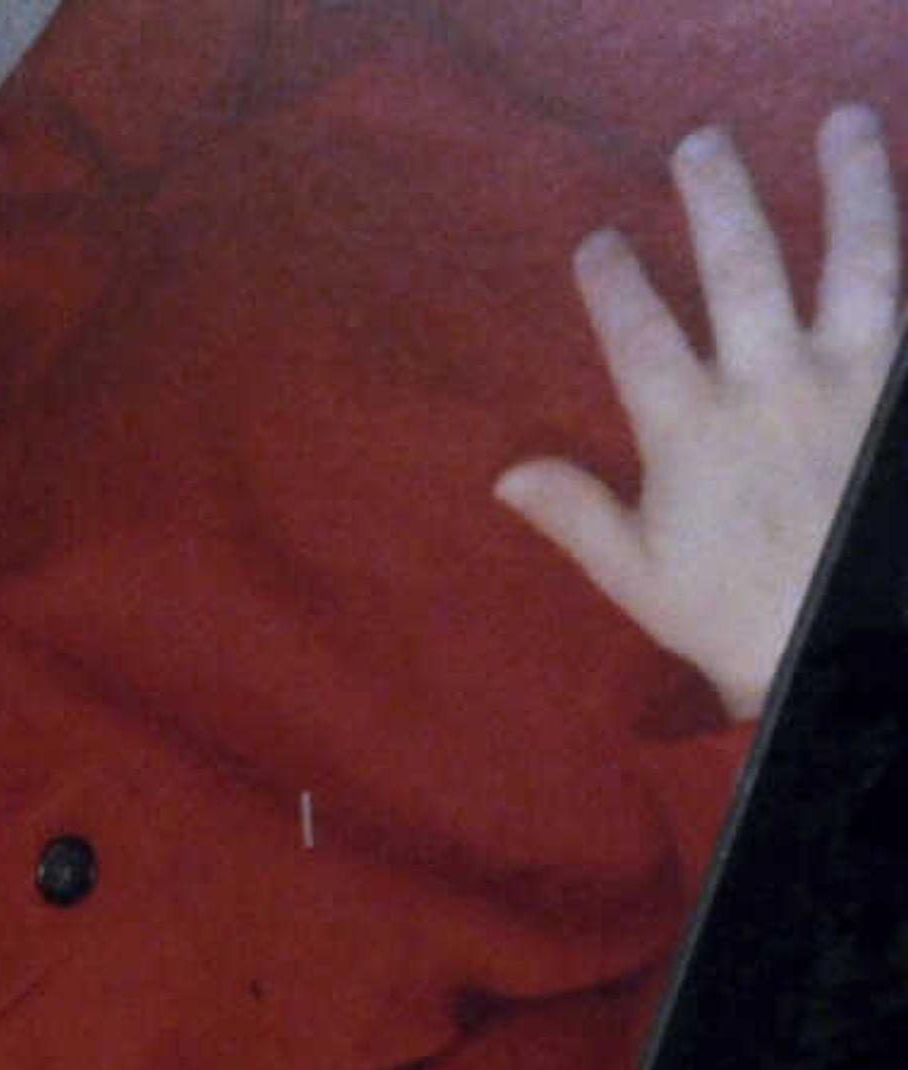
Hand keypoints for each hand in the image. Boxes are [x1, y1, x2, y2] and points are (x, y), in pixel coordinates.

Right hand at [496, 106, 900, 720]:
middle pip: (742, 267)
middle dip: (717, 197)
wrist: (839, 642)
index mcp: (693, 433)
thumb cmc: (733, 616)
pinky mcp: (901, 394)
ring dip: (849, 184)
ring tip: (842, 123)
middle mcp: (773, 389)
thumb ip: (579, 514)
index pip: (640, 333)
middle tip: (702, 141)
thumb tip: (507, 475)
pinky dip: (906, 255)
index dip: (615, 281)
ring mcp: (852, 382)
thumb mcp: (639, 577)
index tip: (599, 241)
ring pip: (855, 259)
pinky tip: (899, 215)